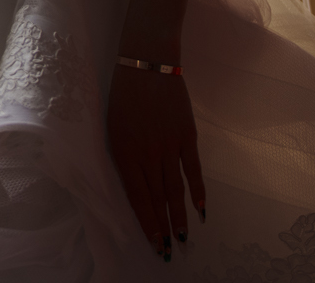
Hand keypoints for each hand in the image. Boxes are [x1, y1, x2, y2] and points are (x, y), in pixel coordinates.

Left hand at [105, 68, 205, 260]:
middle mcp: (147, 154)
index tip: (153, 241)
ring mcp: (169, 146)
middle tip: (168, 249)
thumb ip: (124, 156)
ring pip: (175, 189)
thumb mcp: (112, 127)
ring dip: (180, 216)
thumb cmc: (123, 94)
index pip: (137, 196)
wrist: (146, 63)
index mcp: (125, 152)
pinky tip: (202, 209)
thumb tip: (136, 184)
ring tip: (183, 237)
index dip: (146, 221)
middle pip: (157, 198)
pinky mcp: (187, 136)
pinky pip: (193, 170)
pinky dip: (198, 191)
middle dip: (163, 226)